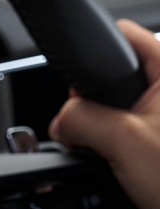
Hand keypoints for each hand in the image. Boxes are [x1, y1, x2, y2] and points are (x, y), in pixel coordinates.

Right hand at [49, 19, 159, 208]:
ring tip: (115, 160)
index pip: (118, 38)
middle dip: (91, 110)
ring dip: (100, 137)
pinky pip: (118, 137)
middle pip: (108, 78)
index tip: (83, 98)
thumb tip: (59, 121)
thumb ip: (79, 119)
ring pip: (110, 112)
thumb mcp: (124, 141)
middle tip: (100, 138)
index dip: (90, 66)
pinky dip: (110, 152)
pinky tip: (119, 170)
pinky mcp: (155, 144)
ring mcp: (159, 119)